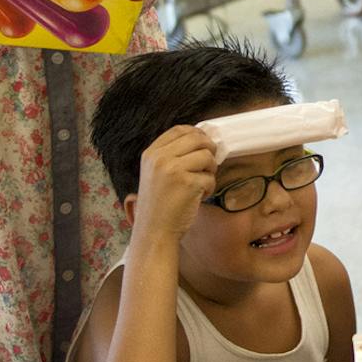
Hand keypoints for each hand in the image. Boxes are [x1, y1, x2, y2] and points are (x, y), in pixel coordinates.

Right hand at [130, 126, 217, 244]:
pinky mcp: (188, 183)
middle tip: (209, 164)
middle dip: (209, 149)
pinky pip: (210, 177)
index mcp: (151, 153)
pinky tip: (198, 197)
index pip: (179, 129)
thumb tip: (202, 140)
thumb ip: (172, 156)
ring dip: (210, 170)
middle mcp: (160, 158)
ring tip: (201, 184)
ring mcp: (174, 170)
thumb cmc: (159, 205)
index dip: (197, 133)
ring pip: (207, 156)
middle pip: (197, 138)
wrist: (154, 232)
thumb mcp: (155, 173)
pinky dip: (209, 188)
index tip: (204, 144)